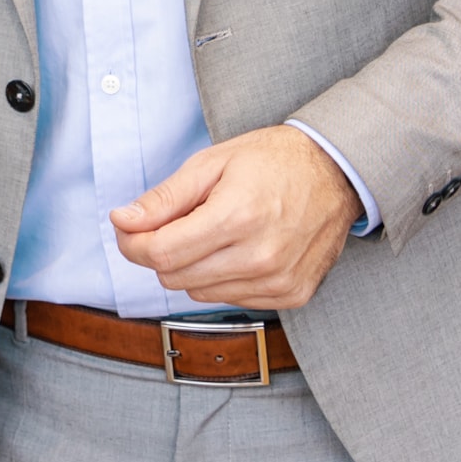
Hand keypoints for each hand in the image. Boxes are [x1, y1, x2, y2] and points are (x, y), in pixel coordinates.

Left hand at [108, 126, 358, 312]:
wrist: (337, 172)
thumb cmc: (273, 161)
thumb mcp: (211, 164)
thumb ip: (164, 198)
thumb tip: (123, 221)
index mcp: (237, 217)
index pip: (161, 253)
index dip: (132, 244)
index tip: (128, 229)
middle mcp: (260, 257)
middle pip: (175, 278)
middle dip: (160, 252)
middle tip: (172, 224)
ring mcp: (279, 281)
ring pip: (200, 293)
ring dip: (192, 267)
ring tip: (214, 232)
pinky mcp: (293, 295)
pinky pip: (232, 299)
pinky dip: (223, 278)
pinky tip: (239, 249)